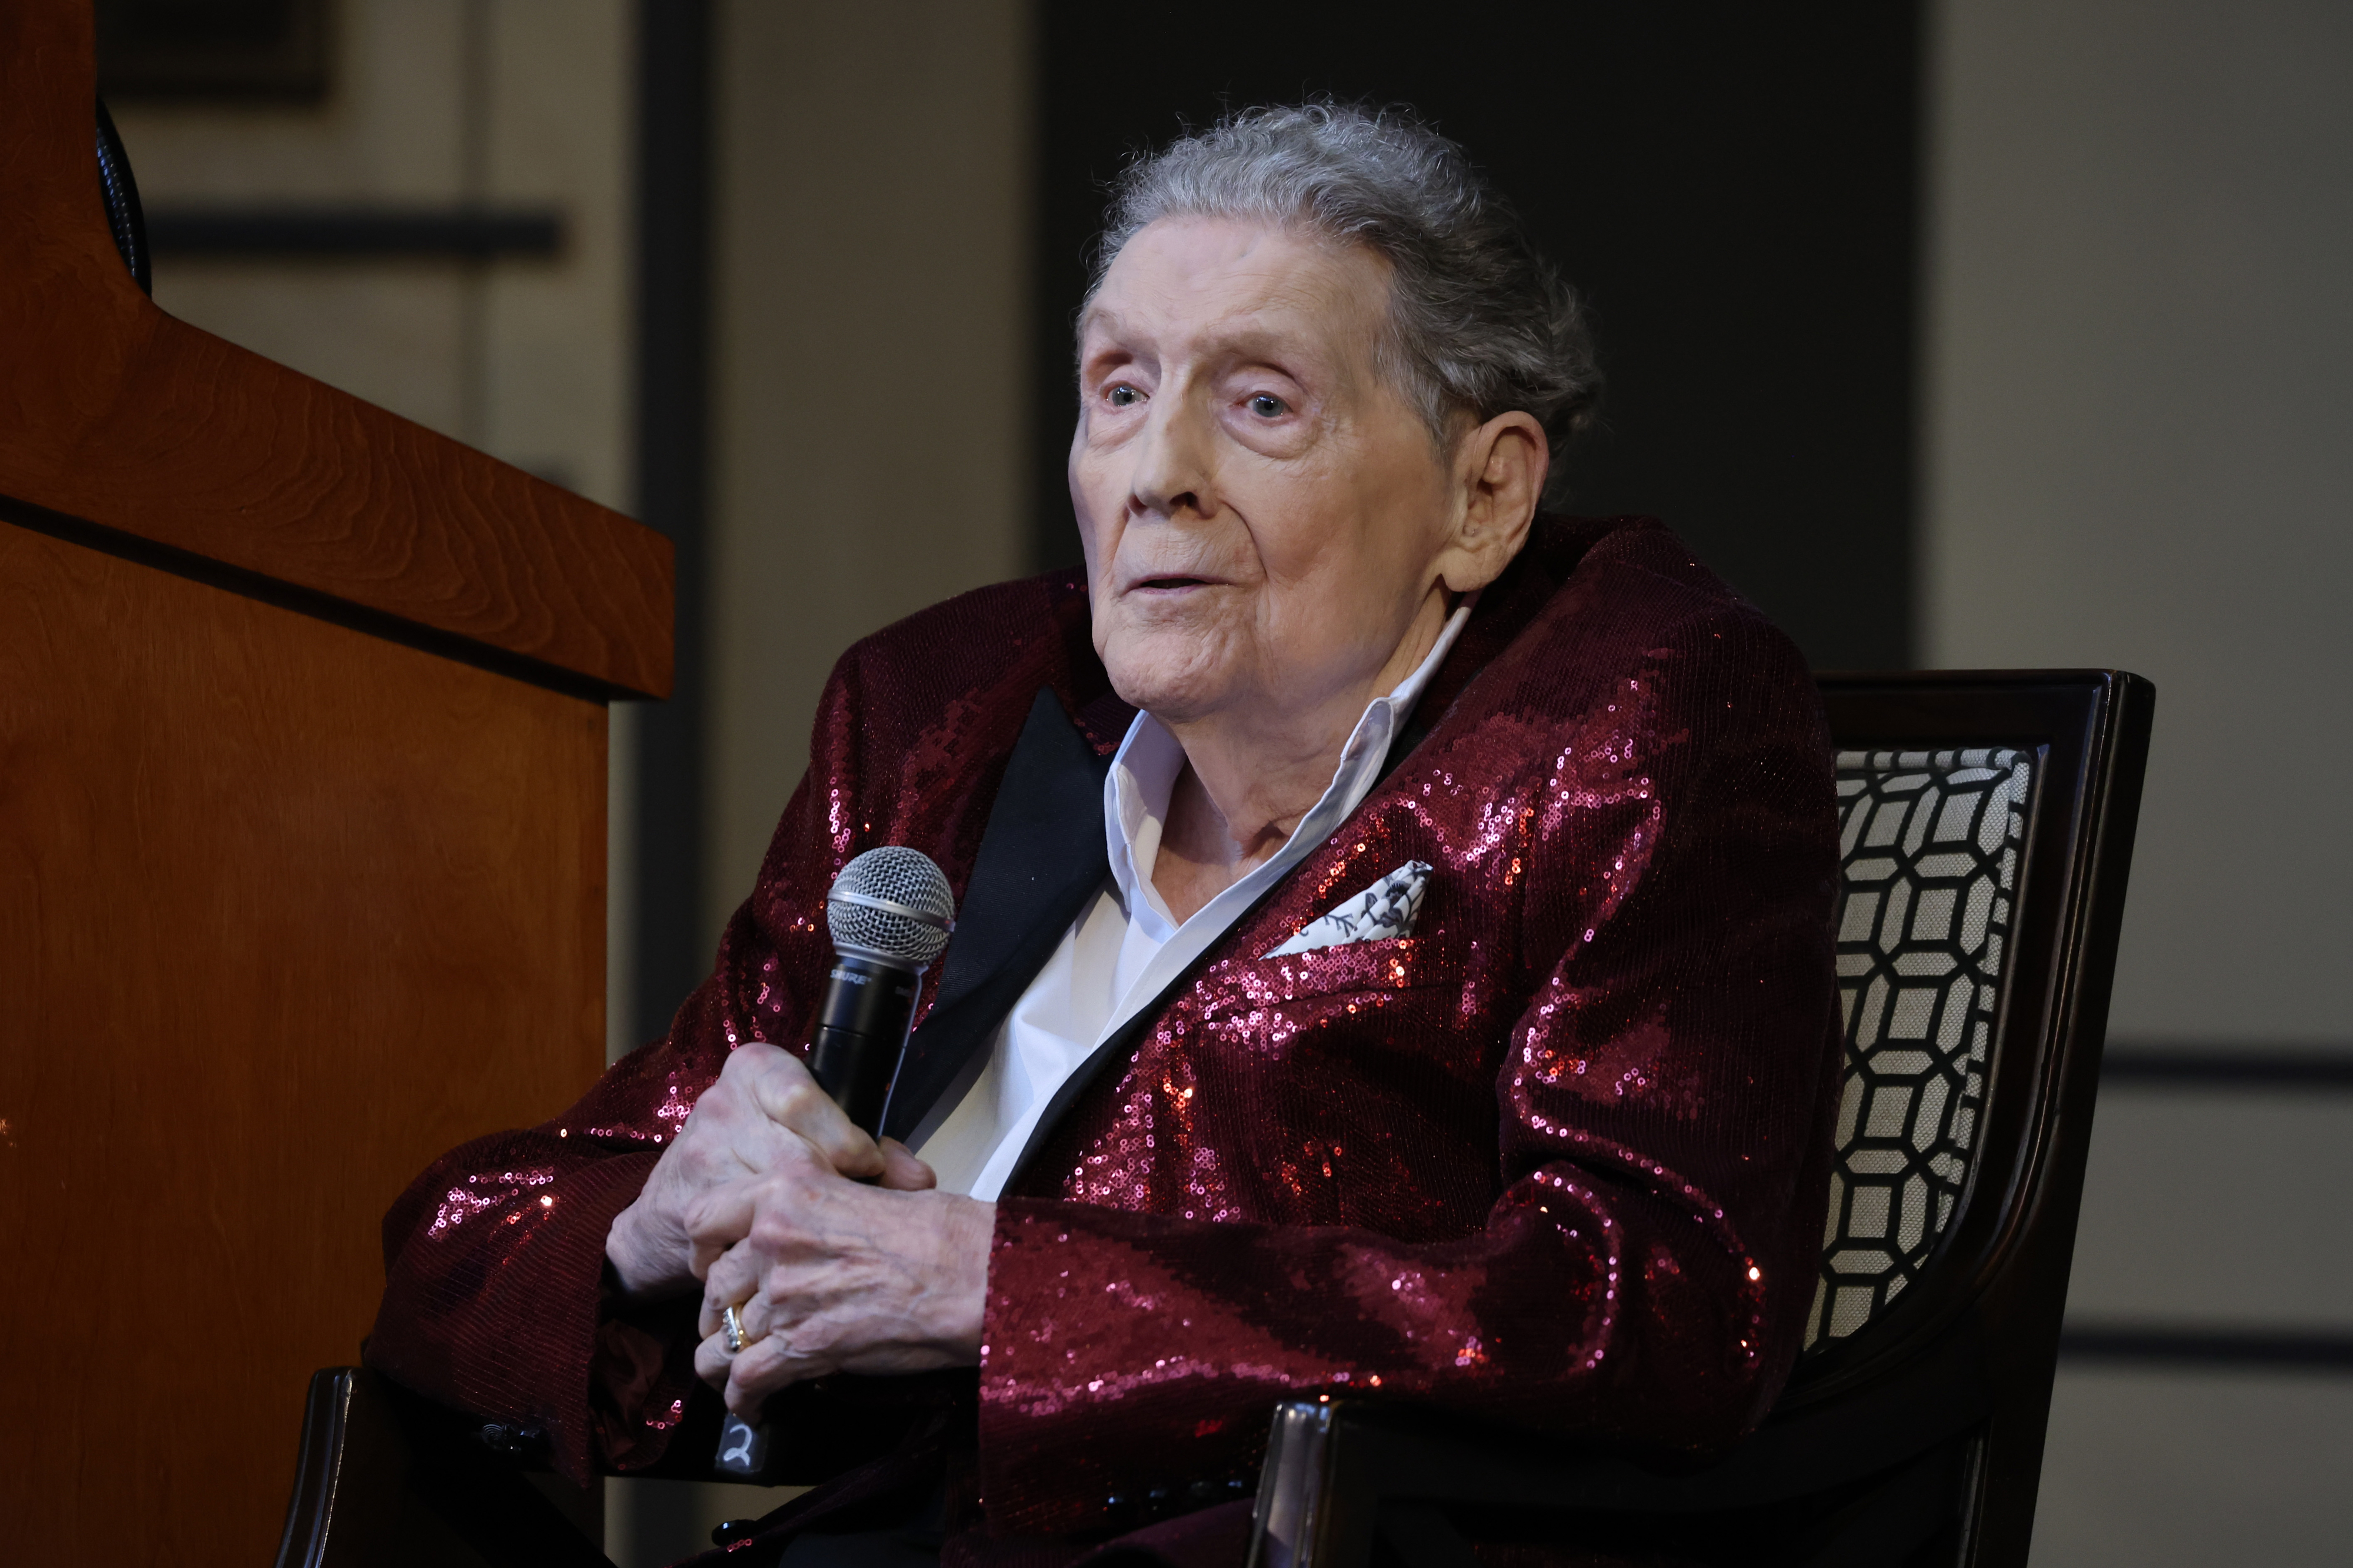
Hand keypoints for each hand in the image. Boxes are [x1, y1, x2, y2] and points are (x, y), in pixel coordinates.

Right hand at [604, 1042, 934, 1296]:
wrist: (676, 1197)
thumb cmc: (765, 1149)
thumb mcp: (810, 1127)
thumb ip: (867, 1145)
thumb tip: (920, 1179)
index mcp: (757, 1069)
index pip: (800, 1098)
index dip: (843, 1139)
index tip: (867, 1165)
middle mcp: (721, 1105)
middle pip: (792, 1153)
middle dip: (832, 1189)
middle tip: (854, 1210)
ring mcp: (701, 1155)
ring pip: (771, 1198)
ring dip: (809, 1223)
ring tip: (829, 1234)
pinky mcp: (692, 1207)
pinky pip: (748, 1235)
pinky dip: (778, 1249)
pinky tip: (794, 1254)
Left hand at [689, 1140, 991, 1414]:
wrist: (977, 1277)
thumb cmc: (946, 1233)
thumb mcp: (877, 1187)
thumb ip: (831, 1197)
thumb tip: (824, 1211)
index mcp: (790, 1189)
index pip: (703, 1217)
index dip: (703, 1248)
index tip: (715, 1262)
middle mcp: (775, 1239)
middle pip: (714, 1286)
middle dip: (720, 1312)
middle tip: (736, 1324)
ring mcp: (785, 1295)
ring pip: (722, 1337)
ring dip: (727, 1360)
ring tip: (739, 1371)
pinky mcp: (803, 1346)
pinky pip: (745, 1379)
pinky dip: (743, 1400)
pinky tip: (756, 1407)